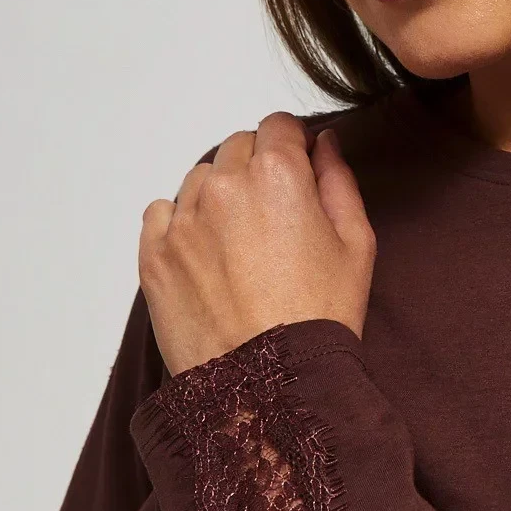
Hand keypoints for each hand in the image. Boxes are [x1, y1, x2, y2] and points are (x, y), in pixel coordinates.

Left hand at [138, 112, 375, 378]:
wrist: (267, 384)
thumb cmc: (320, 316)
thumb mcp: (356, 245)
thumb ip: (339, 181)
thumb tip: (325, 144)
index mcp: (277, 174)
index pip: (278, 126)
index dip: (293, 146)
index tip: (299, 172)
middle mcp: (222, 185)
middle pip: (237, 147)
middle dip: (257, 167)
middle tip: (275, 215)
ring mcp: (182, 219)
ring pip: (199, 179)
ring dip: (218, 195)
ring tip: (240, 243)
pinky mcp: (154, 254)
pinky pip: (162, 213)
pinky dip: (181, 223)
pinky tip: (206, 254)